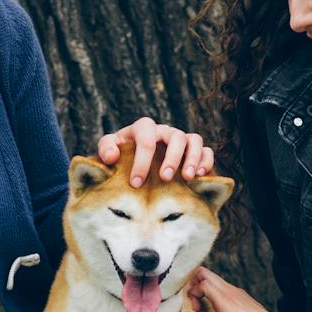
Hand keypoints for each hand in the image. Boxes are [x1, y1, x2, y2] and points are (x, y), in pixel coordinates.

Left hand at [97, 117, 215, 186]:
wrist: (133, 164)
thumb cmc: (121, 157)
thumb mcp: (108, 151)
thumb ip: (105, 149)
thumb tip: (112, 156)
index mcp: (143, 129)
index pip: (146, 136)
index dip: (142, 159)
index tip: (137, 182)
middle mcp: (165, 131)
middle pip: (174, 136)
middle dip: (171, 157)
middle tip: (165, 178)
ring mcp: (181, 140)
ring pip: (193, 140)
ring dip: (192, 158)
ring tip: (187, 177)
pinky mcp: (194, 151)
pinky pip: (206, 150)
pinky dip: (205, 160)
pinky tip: (199, 176)